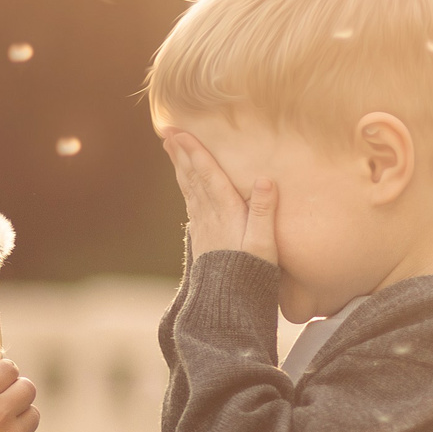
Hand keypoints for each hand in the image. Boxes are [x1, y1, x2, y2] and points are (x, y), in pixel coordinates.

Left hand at [163, 131, 276, 264]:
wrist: (227, 300)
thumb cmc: (251, 271)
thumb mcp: (264, 243)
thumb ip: (264, 211)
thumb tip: (265, 179)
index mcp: (226, 212)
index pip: (208, 175)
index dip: (195, 153)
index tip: (181, 133)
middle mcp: (210, 215)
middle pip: (193, 177)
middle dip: (181, 153)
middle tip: (167, 132)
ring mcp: (203, 225)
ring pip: (189, 188)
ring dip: (180, 166)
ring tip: (170, 148)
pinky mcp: (202, 236)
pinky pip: (191, 202)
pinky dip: (186, 186)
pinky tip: (185, 182)